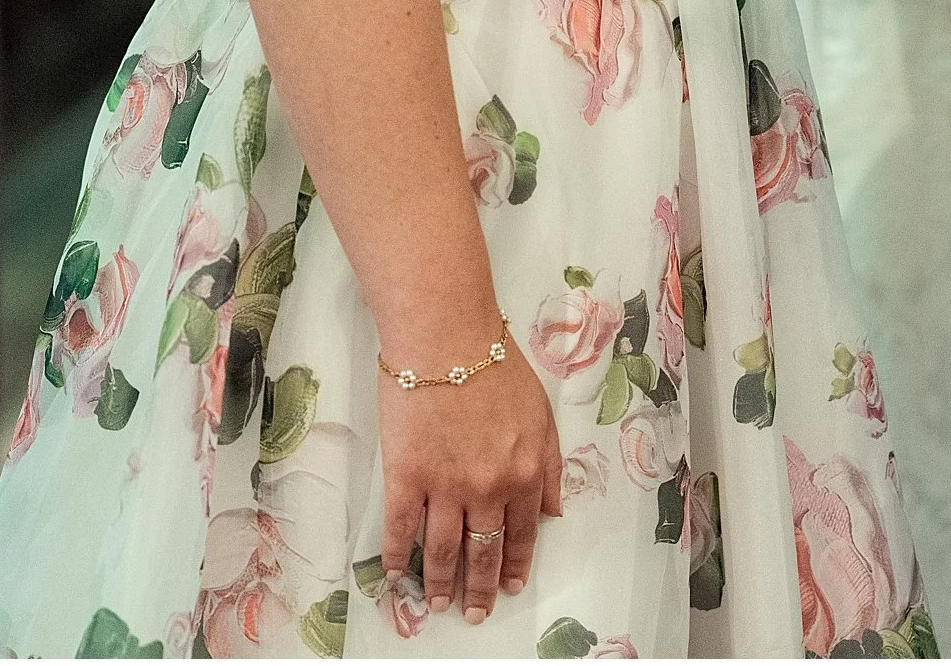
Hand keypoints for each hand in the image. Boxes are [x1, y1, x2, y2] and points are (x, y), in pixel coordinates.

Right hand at [377, 329, 562, 625]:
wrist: (446, 337)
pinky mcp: (404, 476)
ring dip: (440, 583)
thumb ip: (549, 466)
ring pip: (443, 550)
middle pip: (483, 551)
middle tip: (475, 613)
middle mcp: (487, 488)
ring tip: (439, 603)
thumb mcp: (542, 413)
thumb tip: (553, 512)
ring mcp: (444, 486)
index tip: (512, 587)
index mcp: (524, 473)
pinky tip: (397, 575)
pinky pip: (401, 529)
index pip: (522, 534)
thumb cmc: (497, 365)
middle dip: (480, 588)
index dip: (517, 565)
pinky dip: (398, 557)